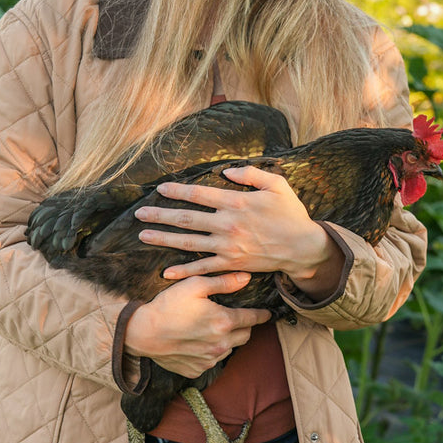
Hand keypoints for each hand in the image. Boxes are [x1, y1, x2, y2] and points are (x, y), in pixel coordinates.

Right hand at [123, 271, 270, 378]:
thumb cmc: (168, 305)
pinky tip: (197, 341)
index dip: (262, 315)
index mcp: (224, 322)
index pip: (253, 319)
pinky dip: (210, 352)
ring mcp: (209, 360)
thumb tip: (246, 278)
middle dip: (245, 327)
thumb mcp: (195, 285)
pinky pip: (211, 361)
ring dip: (227, 339)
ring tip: (213, 329)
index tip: (268, 314)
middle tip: (236, 318)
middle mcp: (221, 344)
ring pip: (229, 349)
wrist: (142, 333)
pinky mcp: (197, 370)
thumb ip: (224, 282)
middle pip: (245, 336)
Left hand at [134, 165, 332, 281]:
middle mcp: (227, 225)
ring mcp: (227, 247)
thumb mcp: (277, 185)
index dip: (177, 191)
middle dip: (160, 215)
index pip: (199, 194)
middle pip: (187, 219)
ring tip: (143, 236)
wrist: (303, 248)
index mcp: (236, 203)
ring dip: (164, 239)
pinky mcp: (231, 264)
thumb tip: (226, 170)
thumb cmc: (291, 214)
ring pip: (188, 243)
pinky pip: (203, 268)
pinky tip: (166, 271)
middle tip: (139, 214)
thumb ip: (251, 174)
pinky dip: (184, 271)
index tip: (160, 189)